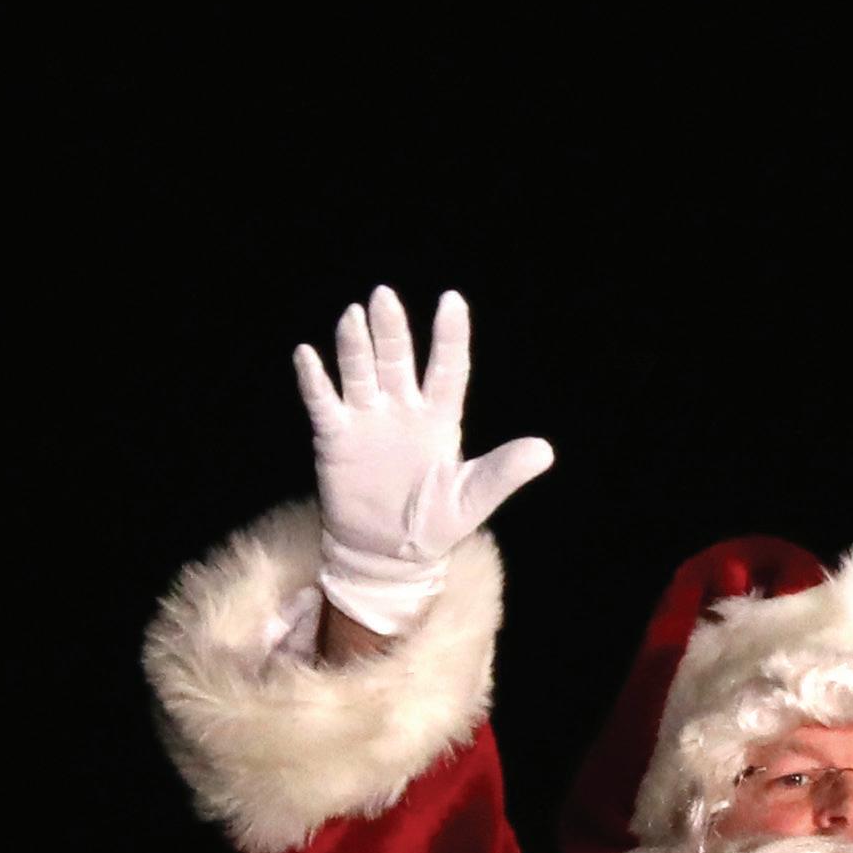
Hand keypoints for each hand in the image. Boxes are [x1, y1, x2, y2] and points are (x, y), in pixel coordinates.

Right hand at [294, 286, 553, 635]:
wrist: (387, 555)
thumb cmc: (434, 524)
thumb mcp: (472, 500)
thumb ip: (503, 472)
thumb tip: (545, 452)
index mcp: (439, 418)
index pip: (447, 369)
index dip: (449, 337)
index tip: (451, 301)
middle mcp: (402, 410)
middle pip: (396, 360)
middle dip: (391, 330)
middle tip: (384, 297)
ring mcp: (367, 420)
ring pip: (360, 372)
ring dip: (355, 346)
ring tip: (353, 316)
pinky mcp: (336, 439)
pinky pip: (324, 404)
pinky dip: (315, 381)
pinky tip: (307, 355)